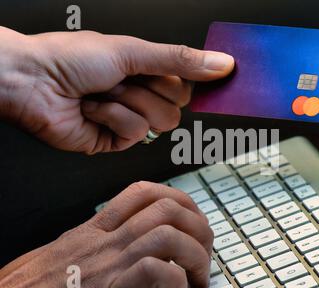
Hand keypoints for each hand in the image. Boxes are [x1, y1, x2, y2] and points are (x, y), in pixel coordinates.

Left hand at [0, 27, 233, 153]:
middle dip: (147, 91)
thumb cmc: (72, 58)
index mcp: (147, 70)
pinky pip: (135, 135)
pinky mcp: (115, 140)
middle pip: (176, 108)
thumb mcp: (134, 51)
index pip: (186, 85)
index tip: (177, 76)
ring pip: (159, 123)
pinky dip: (112, 118)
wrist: (32, 82)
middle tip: (122, 79)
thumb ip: (180, 60)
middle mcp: (140, 95)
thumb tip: (222, 63)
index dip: (181, 81)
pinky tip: (93, 109)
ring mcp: (128, 119)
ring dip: (128, 103)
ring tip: (103, 92)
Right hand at [0, 182, 213, 287]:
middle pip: (165, 207)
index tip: (192, 217)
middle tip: (205, 248)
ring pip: (167, 233)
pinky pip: (156, 270)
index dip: (178, 197)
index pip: (142, 192)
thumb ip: (97, 241)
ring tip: (199, 275)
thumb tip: (131, 239)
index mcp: (96, 229)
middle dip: (198, 223)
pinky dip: (177, 282)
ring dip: (196, 253)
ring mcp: (108, 264)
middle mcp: (105, 240)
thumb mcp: (67, 252)